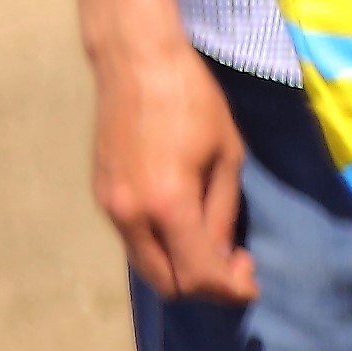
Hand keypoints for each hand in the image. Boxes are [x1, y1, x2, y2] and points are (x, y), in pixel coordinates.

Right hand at [90, 31, 252, 303]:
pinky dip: (162, 250)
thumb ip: (222, 214)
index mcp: (167, 204)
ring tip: (214, 246)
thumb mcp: (227, 157)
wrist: (135, 62)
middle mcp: (130, 215)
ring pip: (147, 267)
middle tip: (235, 265)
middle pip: (167, 284)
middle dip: (206, 288)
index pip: (198, 275)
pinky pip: (133, 242)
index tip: (252, 277)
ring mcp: (108, 208)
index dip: (230, 288)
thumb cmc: (192, 99)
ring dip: (182, 270)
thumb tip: (220, 259)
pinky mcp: (100, 196)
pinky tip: (186, 227)